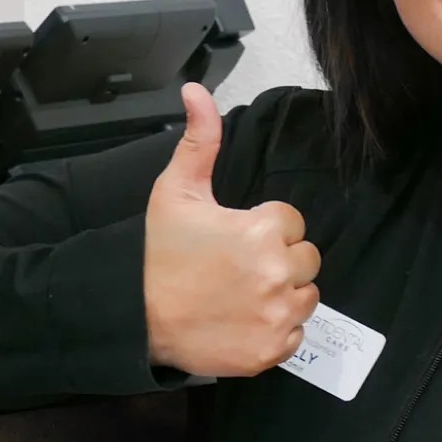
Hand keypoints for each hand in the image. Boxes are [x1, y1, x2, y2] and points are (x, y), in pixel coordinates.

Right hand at [142, 83, 320, 375]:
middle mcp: (278, 273)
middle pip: (307, 258)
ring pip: (306, 295)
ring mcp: (277, 315)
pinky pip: (295, 333)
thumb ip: (200, 140)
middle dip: (280, 259)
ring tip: (242, 292)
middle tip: (240, 267)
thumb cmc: (157, 254)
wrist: (134, 317)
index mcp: (262, 231)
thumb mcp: (176, 190)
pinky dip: (275, 328)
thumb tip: (198, 91)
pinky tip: (242, 319)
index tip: (236, 237)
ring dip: (283, 293)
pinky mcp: (271, 349)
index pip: (292, 221)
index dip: (265, 226)